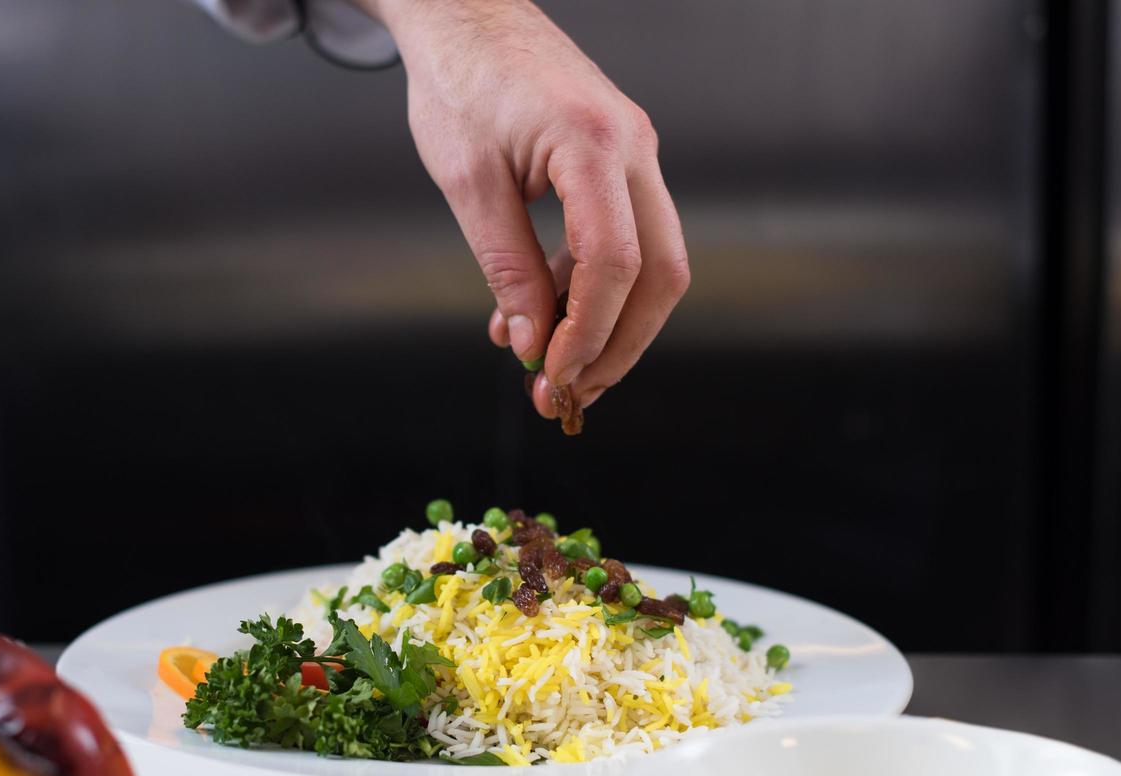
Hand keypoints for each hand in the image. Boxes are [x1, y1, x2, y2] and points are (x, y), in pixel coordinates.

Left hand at [355, 0, 689, 417]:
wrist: (467, 16)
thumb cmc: (459, 82)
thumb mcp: (468, 184)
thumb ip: (506, 267)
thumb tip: (533, 344)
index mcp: (593, 145)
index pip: (615, 262)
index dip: (589, 331)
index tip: (554, 376)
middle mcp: (632, 149)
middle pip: (661, 273)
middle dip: (619, 345)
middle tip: (570, 393)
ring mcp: (633, 155)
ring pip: (650, 263)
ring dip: (604, 324)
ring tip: (546, 366)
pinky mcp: (618, 164)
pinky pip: (621, 240)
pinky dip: (586, 288)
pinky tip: (538, 313)